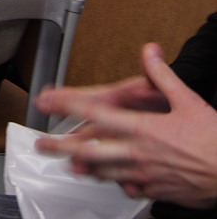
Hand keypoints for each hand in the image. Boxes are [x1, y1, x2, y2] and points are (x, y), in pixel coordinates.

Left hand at [36, 43, 216, 207]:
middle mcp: (138, 153)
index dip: (69, 105)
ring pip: (105, 172)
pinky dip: (115, 181)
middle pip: (92, 150)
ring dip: (84, 166)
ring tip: (67, 163)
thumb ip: (163, 75)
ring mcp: (144, 175)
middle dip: (63, 146)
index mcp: (143, 128)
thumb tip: (149, 51)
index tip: (49, 100)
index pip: (98, 113)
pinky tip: (109, 179)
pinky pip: (127, 187)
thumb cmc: (213, 140)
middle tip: (43, 144)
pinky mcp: (155, 190)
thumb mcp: (189, 100)